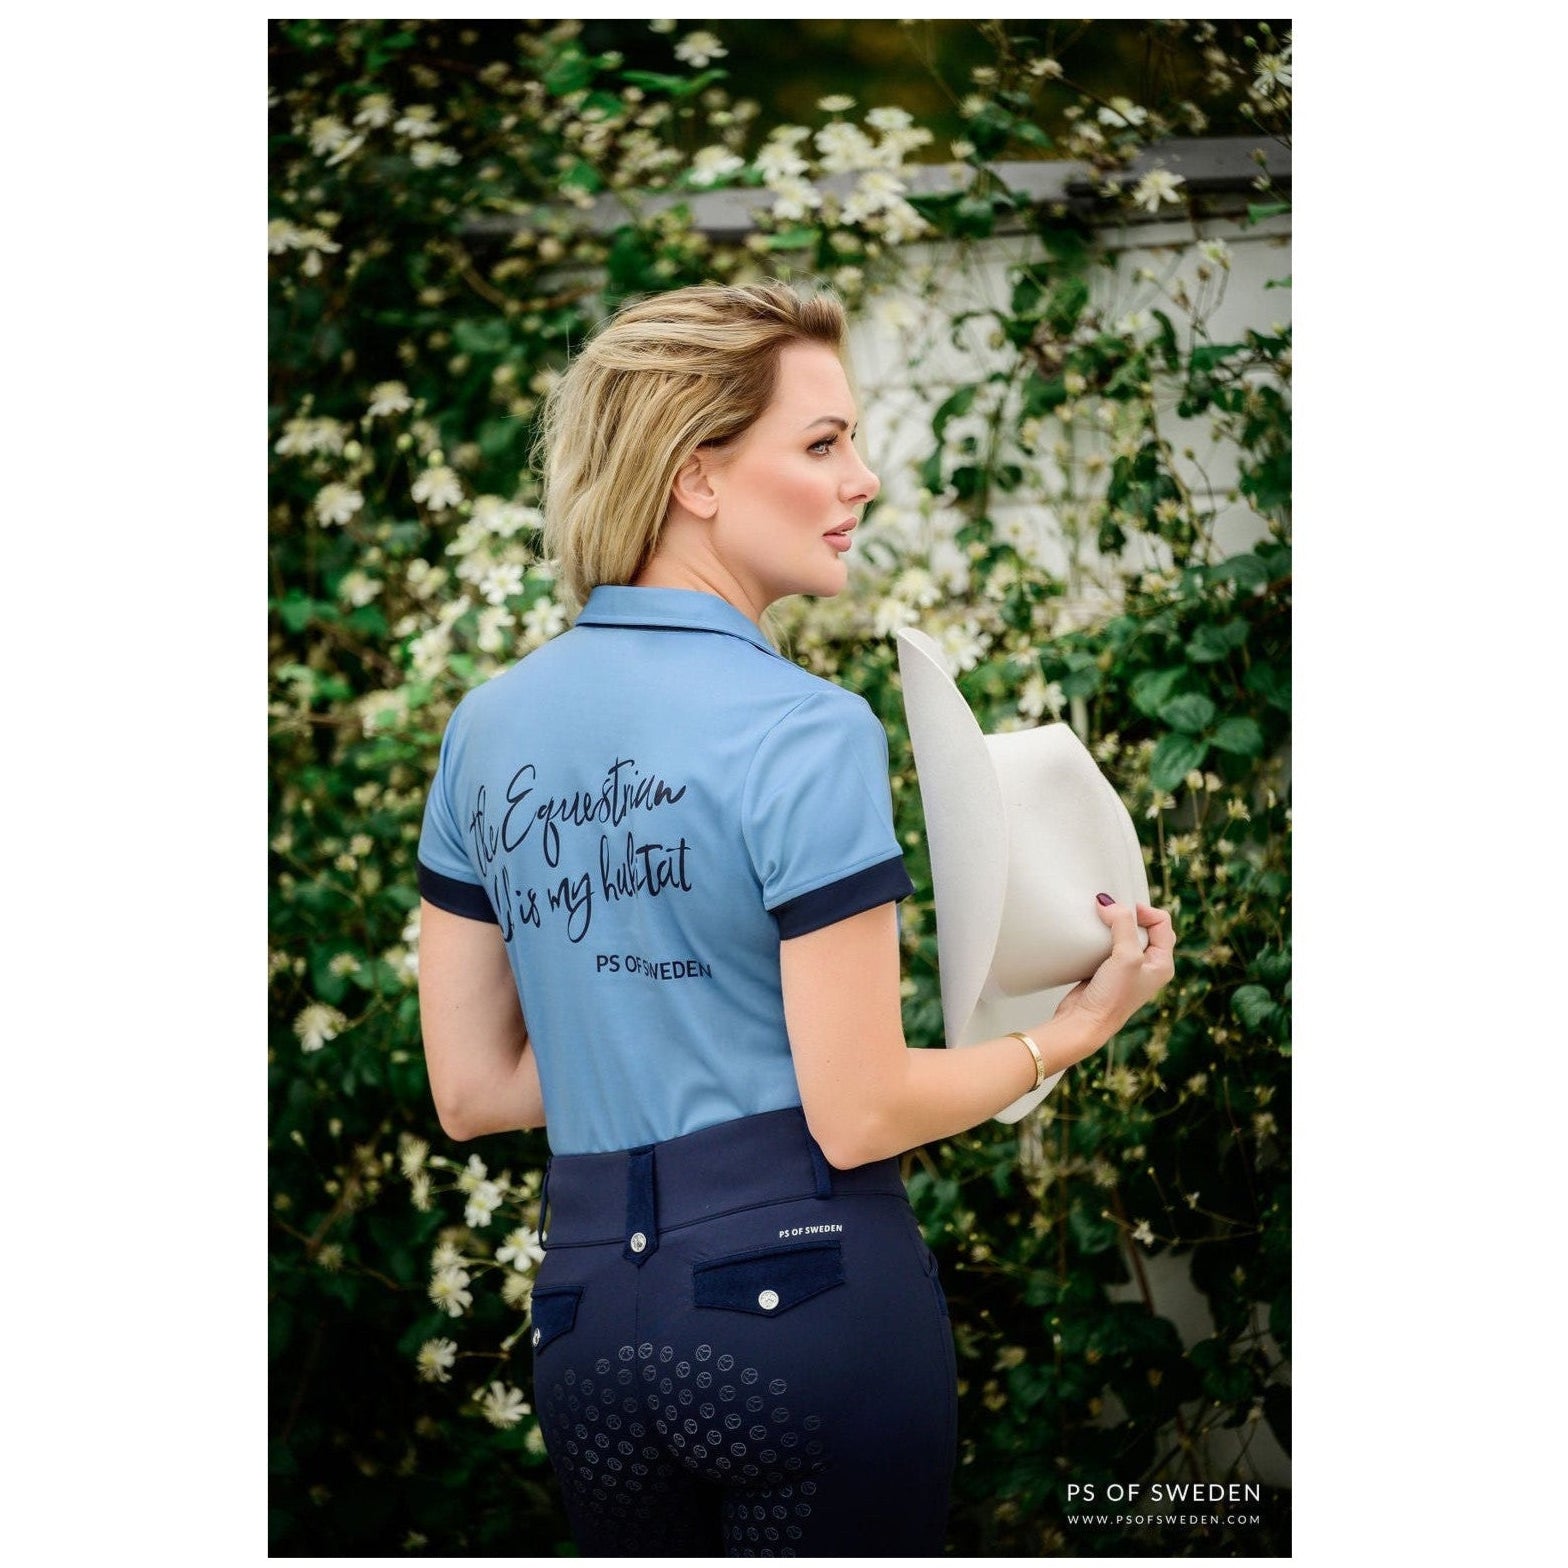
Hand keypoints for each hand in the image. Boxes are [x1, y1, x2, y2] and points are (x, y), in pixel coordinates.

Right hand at [1049, 896, 1175, 1058]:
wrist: (1084, 1022)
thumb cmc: (1111, 998)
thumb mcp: (1126, 956)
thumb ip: (1122, 924)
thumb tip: (1107, 903)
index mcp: (1162, 964)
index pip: (1162, 923)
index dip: (1143, 911)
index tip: (1121, 908)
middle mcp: (1148, 966)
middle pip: (1145, 927)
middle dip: (1127, 916)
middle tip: (1110, 912)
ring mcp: (1128, 970)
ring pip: (1125, 935)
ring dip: (1112, 925)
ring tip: (1100, 921)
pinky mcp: (1107, 971)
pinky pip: (1108, 945)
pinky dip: (1100, 937)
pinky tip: (1090, 937)